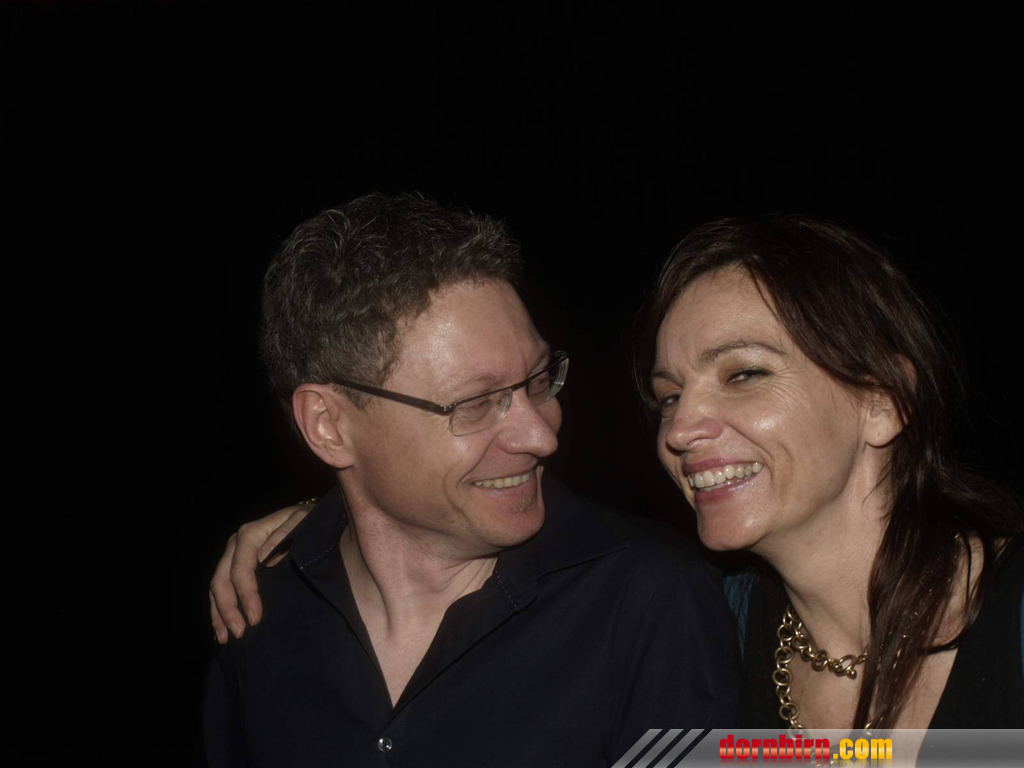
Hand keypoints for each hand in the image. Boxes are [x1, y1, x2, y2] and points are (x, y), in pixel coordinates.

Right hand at [209, 504, 311, 643]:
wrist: (304, 517)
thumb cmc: (306, 520)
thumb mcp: (302, 520)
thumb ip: (286, 533)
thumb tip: (264, 557)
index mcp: (250, 533)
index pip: (241, 569)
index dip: (246, 595)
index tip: (256, 618)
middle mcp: (235, 544)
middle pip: (222, 579)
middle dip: (228, 609)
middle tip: (239, 633)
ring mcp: (232, 555)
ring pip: (216, 587)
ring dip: (219, 614)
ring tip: (226, 637)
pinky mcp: (233, 565)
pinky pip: (220, 589)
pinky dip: (219, 609)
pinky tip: (222, 629)